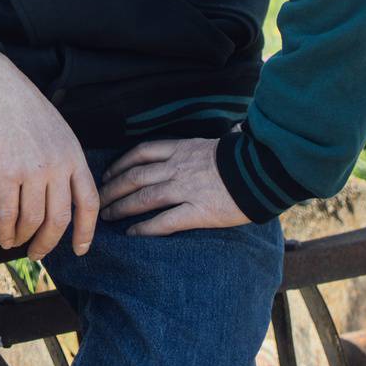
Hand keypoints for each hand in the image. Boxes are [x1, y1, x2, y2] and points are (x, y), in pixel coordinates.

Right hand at [0, 52, 98, 259]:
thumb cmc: (24, 109)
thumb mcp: (58, 132)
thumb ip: (64, 162)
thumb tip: (61, 198)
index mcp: (74, 156)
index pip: (89, 202)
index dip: (86, 232)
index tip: (80, 250)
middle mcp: (57, 165)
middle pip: (60, 219)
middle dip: (49, 243)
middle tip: (38, 253)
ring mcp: (31, 170)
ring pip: (32, 220)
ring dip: (24, 238)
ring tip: (16, 243)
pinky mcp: (4, 173)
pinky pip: (7, 214)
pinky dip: (5, 231)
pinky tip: (3, 236)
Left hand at [97, 137, 250, 234]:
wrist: (264, 170)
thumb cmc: (246, 157)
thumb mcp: (218, 141)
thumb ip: (204, 145)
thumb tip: (221, 131)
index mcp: (182, 148)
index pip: (141, 152)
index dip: (121, 163)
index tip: (110, 172)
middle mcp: (177, 167)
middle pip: (135, 177)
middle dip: (113, 189)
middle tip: (100, 199)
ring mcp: (185, 189)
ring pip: (143, 198)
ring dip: (121, 207)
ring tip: (108, 216)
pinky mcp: (197, 212)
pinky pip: (163, 222)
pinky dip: (144, 228)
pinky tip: (132, 234)